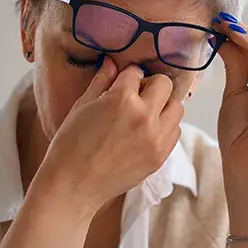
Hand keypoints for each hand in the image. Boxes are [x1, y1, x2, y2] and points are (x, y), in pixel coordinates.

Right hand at [38, 57, 183, 216]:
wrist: (73, 185)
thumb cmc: (70, 145)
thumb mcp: (82, 106)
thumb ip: (101, 82)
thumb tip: (111, 63)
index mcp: (122, 99)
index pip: (136, 72)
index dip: (127, 76)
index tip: (122, 82)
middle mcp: (145, 116)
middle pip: (164, 84)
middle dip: (150, 86)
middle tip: (136, 96)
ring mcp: (156, 138)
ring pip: (176, 107)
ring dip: (163, 106)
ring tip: (144, 115)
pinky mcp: (160, 156)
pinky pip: (175, 131)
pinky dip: (165, 127)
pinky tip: (147, 132)